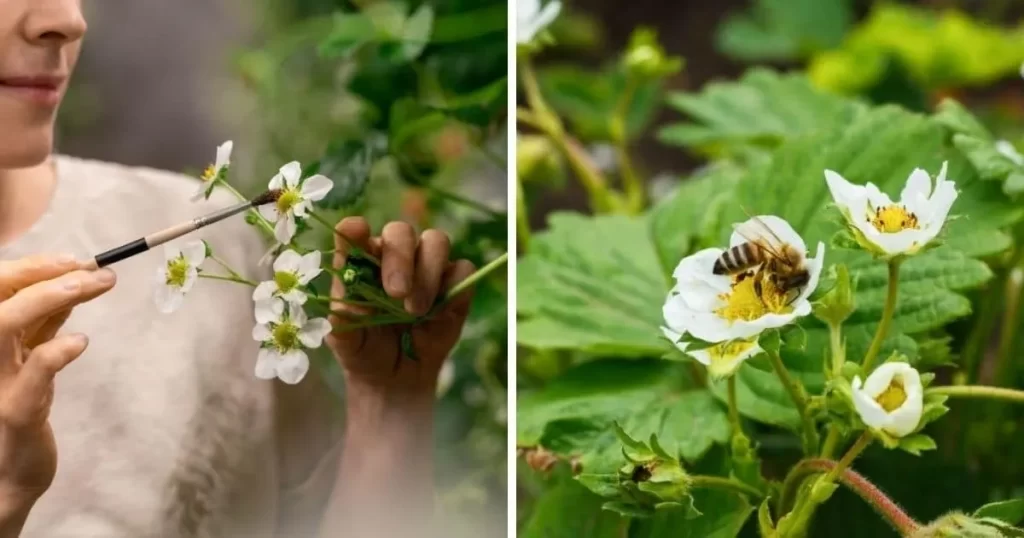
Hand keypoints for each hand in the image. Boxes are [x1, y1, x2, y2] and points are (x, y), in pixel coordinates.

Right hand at [0, 256, 115, 504]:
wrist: (10, 471)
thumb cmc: (18, 406)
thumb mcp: (27, 354)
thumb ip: (44, 321)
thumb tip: (73, 279)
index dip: (31, 266)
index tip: (75, 259)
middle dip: (40, 273)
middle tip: (92, 267)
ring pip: (2, 325)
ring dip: (47, 298)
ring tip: (91, 284)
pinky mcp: (14, 411)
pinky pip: (34, 373)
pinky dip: (58, 350)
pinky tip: (82, 341)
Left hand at [324, 218, 474, 396]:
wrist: (396, 377)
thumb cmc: (364, 349)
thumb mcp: (346, 342)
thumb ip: (341, 323)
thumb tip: (337, 312)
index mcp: (360, 261)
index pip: (354, 234)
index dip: (354, 230)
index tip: (356, 232)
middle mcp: (394, 256)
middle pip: (401, 232)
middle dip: (400, 258)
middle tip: (397, 293)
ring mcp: (427, 266)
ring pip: (437, 242)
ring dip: (428, 273)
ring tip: (416, 311)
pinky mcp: (454, 284)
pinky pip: (463, 269)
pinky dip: (454, 288)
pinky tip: (439, 314)